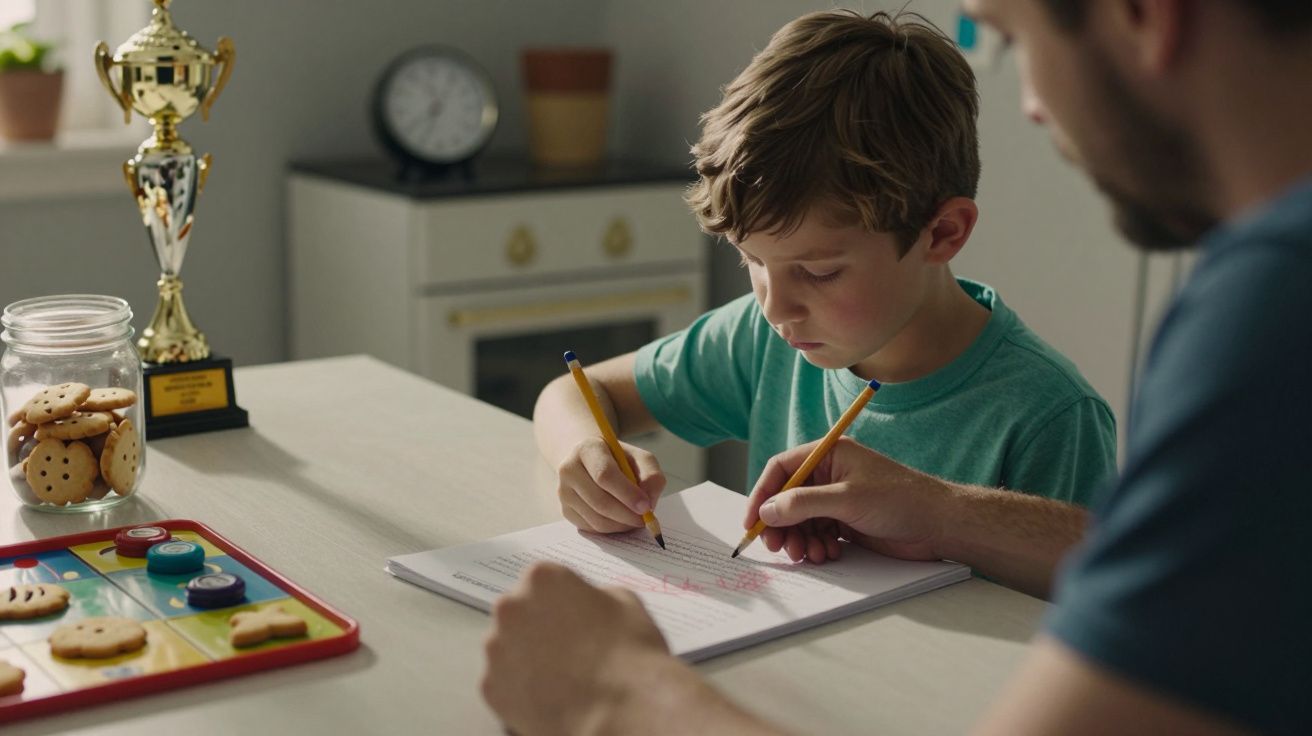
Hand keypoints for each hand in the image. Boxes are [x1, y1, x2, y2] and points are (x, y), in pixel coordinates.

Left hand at [482, 562, 669, 735]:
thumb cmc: (628, 655)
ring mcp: (496, 649)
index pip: (543, 581)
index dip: (561, 600)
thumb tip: (589, 603)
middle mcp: (511, 608)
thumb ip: (596, 595)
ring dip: (526, 656)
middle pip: (518, 612)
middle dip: (537, 626)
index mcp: (542, 579)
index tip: (572, 615)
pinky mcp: (491, 687)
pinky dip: (521, 688)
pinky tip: (550, 694)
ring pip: (507, 647)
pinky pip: (503, 682)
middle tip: (567, 647)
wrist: (620, 711)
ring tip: (561, 675)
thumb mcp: (626, 602)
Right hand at [556, 437, 665, 532]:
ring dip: (621, 525)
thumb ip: (651, 475)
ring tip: (635, 519)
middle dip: (627, 515)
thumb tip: (648, 504)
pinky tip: (621, 519)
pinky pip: (591, 528)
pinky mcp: (565, 510)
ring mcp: (564, 492)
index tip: (646, 506)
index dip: (627, 494)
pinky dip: (611, 529)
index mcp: (587, 449)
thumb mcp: (639, 457)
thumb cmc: (618, 459)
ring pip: (596, 520)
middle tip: (646, 519)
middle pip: (599, 501)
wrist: (590, 461)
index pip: (605, 475)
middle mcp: (569, 469)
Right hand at [744, 437, 949, 562]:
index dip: (762, 494)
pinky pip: (816, 534)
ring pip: (800, 521)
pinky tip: (827, 554)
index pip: (782, 470)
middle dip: (780, 524)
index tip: (751, 521)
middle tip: (777, 548)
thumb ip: (803, 504)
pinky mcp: (845, 523)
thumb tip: (767, 511)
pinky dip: (815, 546)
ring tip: (809, 555)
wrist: (938, 525)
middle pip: (786, 499)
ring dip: (799, 540)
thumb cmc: (900, 499)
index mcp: (828, 455)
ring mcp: (836, 501)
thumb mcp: (847, 499)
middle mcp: (829, 476)